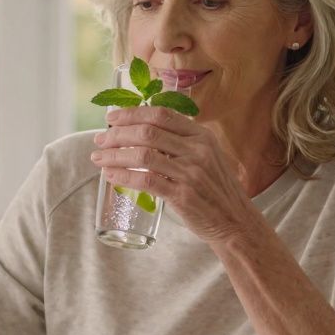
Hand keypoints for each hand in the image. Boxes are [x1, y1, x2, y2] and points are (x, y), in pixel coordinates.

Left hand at [90, 106, 255, 244]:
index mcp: (202, 136)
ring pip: (143, 156)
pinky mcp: (183, 196)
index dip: (133, 113)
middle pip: (148, 132)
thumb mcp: (207, 157)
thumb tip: (143, 132)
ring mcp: (191, 173)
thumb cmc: (216, 189)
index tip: (112, 117)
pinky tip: (110, 175)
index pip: (162, 115)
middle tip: (100, 139)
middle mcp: (198, 150)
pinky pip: (146, 182)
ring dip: (115, 155)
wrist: (236, 221)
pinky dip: (123, 177)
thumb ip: (182, 143)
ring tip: (98, 157)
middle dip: (117, 134)